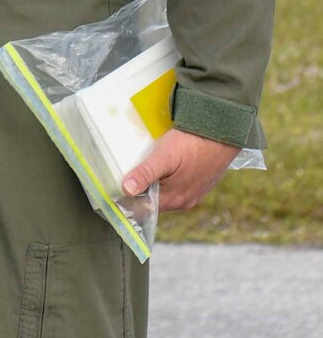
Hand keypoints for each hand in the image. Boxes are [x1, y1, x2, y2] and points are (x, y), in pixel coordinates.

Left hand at [122, 128, 237, 211]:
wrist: (223, 130)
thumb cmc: (193, 142)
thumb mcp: (164, 156)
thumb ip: (145, 173)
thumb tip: (126, 190)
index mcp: (175, 200)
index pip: (143, 208)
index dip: (127, 198)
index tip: (114, 186)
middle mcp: (185, 201)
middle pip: (154, 200)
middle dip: (140, 189)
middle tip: (125, 171)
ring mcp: (195, 192)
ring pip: (166, 191)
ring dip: (154, 182)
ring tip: (143, 165)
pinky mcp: (201, 182)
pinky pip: (178, 184)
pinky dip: (168, 177)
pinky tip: (163, 164)